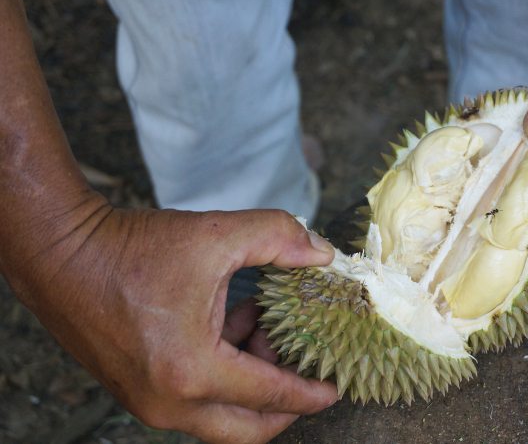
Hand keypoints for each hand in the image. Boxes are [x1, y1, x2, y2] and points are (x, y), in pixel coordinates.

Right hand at [9, 203, 336, 442]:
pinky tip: (233, 326)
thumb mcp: (218, 234)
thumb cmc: (131, 248)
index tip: (335, 388)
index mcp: (192, 370)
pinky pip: (194, 401)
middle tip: (307, 371)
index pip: (272, 395)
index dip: (310, 392)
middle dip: (285, 405)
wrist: (61, 254)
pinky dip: (223, 376)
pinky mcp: (137, 391)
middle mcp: (168, 401)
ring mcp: (148, 402)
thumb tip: (322, 254)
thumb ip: (279, 238)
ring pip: (221, 417)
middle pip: (248, 429)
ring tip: (266, 330)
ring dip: (252, 384)